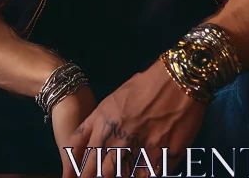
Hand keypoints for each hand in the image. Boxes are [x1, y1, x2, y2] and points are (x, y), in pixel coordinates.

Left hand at [61, 60, 206, 177]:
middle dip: (92, 176)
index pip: (81, 150)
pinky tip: (137, 174)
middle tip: (94, 176)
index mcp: (104, 119)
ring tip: (117, 173)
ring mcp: (138, 148)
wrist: (178, 80)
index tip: (71, 177)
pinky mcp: (160, 157)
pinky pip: (144, 176)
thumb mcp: (114, 98)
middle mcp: (117, 136)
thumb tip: (87, 141)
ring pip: (119, 175)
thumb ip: (97, 121)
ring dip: (117, 174)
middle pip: (97, 169)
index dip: (74, 168)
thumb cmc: (146, 85)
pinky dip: (139, 176)